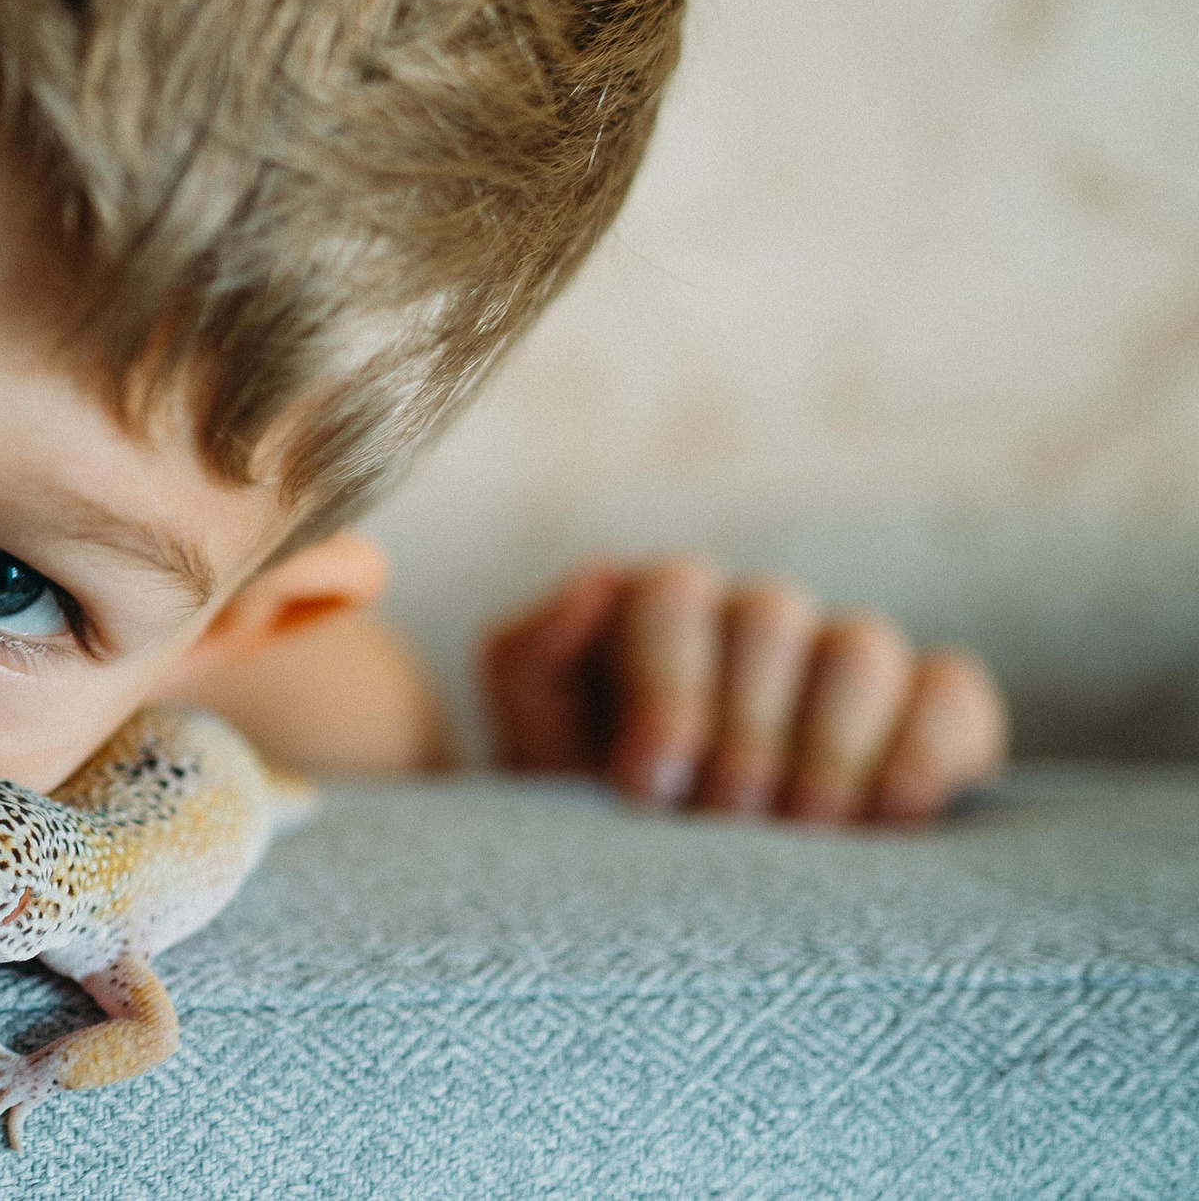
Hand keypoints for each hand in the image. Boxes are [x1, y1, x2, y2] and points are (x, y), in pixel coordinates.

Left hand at [477, 555, 1007, 823]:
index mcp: (663, 609)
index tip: (650, 784)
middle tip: (721, 823)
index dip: (667, 684)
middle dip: (742, 735)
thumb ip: (532, 654)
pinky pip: (952, 690)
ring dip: (824, 753)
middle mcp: (761, 618)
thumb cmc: (597, 815)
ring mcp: (853, 656)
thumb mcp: (536, 742)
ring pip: (861, 648)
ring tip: (794, 840)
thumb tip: (597, 576)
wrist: (675, 908)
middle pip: (769, 617)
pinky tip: (882, 826)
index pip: (676, 592)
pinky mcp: (939, 707)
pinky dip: (918, 757)